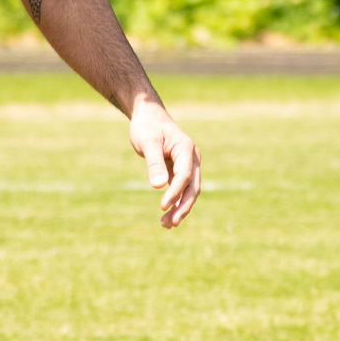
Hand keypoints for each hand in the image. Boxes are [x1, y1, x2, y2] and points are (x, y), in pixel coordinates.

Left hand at [129, 97, 200, 227]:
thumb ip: (153, 163)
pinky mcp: (180, 170)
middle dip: (182, 206)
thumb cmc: (147, 126)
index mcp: (186, 149)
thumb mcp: (148, 142)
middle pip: (192, 187)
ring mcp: (188, 165)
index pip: (185, 175)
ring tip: (166, 225)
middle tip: (170, 223)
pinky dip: (175, 202)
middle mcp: (192, 158)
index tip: (162, 206)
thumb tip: (158, 186)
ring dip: (179, 208)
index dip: (175, 192)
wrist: (148, 115)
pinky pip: (181, 189)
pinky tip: (167, 216)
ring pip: (188, 191)